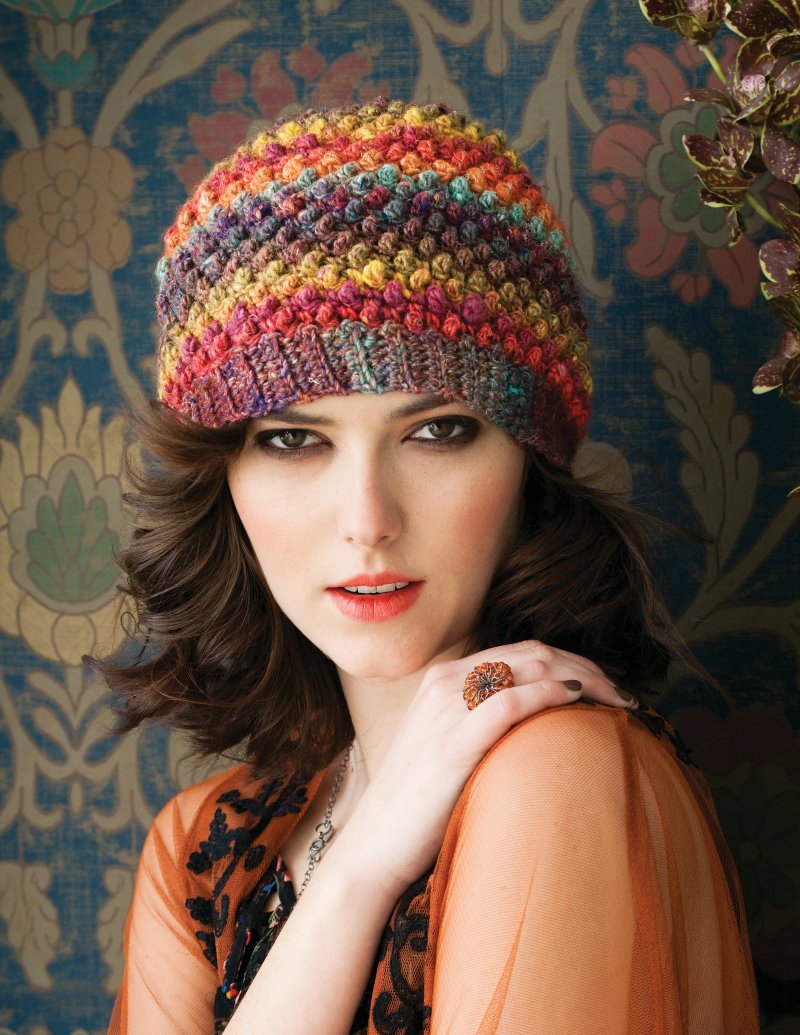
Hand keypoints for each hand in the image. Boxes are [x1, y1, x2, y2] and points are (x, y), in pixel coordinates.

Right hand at [336, 640, 635, 898]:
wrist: (373, 847)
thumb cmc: (417, 805)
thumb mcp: (446, 746)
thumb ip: (480, 723)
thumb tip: (538, 726)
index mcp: (443, 678)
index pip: (520, 651)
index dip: (569, 662)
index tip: (604, 686)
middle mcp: (444, 681)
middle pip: (531, 653)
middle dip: (585, 667)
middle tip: (622, 694)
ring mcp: (446, 708)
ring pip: (527, 667)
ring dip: (581, 677)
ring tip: (615, 701)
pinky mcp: (451, 742)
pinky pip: (509, 702)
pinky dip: (549, 694)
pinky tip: (576, 702)